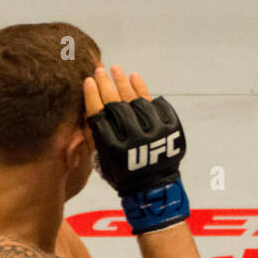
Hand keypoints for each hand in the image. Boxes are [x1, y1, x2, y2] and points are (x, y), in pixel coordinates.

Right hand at [84, 65, 188, 233]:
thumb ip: (97, 134)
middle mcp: (134, 138)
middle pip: (116, 104)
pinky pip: (156, 104)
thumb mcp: (103, 159)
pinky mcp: (169, 129)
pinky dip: (144, 90)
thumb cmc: (123, 173)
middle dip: (105, 84)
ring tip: (116, 69)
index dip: (92, 96)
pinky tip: (135, 78)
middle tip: (99, 70)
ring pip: (136, 100)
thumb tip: (91, 102)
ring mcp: (154, 132)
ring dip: (124, 82)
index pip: (99, 114)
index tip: (87, 81)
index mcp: (113, 148)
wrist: (152, 187)